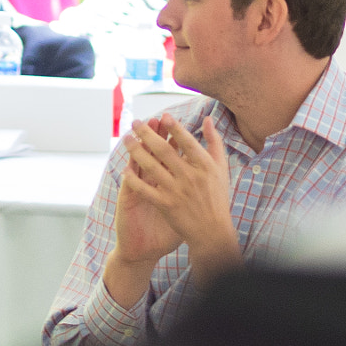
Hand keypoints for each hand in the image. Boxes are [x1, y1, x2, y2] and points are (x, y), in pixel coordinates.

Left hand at [120, 115, 239, 280]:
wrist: (212, 230)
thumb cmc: (217, 196)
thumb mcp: (221, 168)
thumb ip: (214, 142)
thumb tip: (208, 119)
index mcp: (206, 166)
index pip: (187, 142)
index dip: (174, 128)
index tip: (162, 116)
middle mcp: (191, 177)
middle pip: (164, 151)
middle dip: (147, 134)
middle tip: (135, 122)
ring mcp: (177, 191)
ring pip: (151, 167)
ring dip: (136, 151)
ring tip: (125, 138)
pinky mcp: (166, 205)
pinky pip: (145, 189)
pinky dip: (134, 179)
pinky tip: (124, 168)